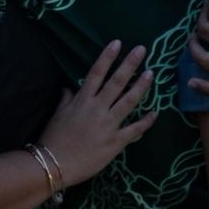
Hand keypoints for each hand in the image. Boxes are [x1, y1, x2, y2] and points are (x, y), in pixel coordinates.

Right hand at [38, 41, 157, 184]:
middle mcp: (97, 108)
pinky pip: (135, 129)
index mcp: (82, 100)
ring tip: (151, 73)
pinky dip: (146, 121)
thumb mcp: (57, 114)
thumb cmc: (53, 139)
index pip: (96, 73)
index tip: (118, 43)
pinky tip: (155, 112)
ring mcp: (108, 125)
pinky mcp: (116, 142)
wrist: (54, 165)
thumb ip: (66, 99)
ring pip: (129, 101)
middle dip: (130, 64)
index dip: (107, 57)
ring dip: (141, 86)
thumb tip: (70, 87)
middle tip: (142, 50)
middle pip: (117, 82)